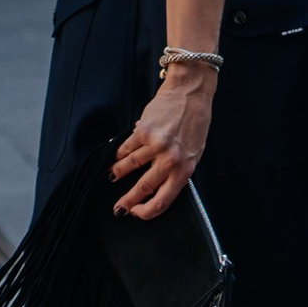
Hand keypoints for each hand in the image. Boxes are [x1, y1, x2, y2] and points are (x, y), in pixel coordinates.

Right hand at [111, 63, 214, 219]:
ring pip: (130, 166)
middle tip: (118, 208)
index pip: (163, 201)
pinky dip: (119, 154)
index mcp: (185, 170)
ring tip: (112, 177)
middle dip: (127, 201)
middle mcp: (169, 161)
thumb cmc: (195, 123)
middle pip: (143, 188)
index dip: (146, 211)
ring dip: (118, 173)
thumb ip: (178, 170)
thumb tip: (157, 186)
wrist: (190, 93)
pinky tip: (115, 157)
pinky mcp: (143, 131)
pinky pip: (127, 148)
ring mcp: (155, 146)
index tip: (136, 212)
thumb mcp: (194, 153)